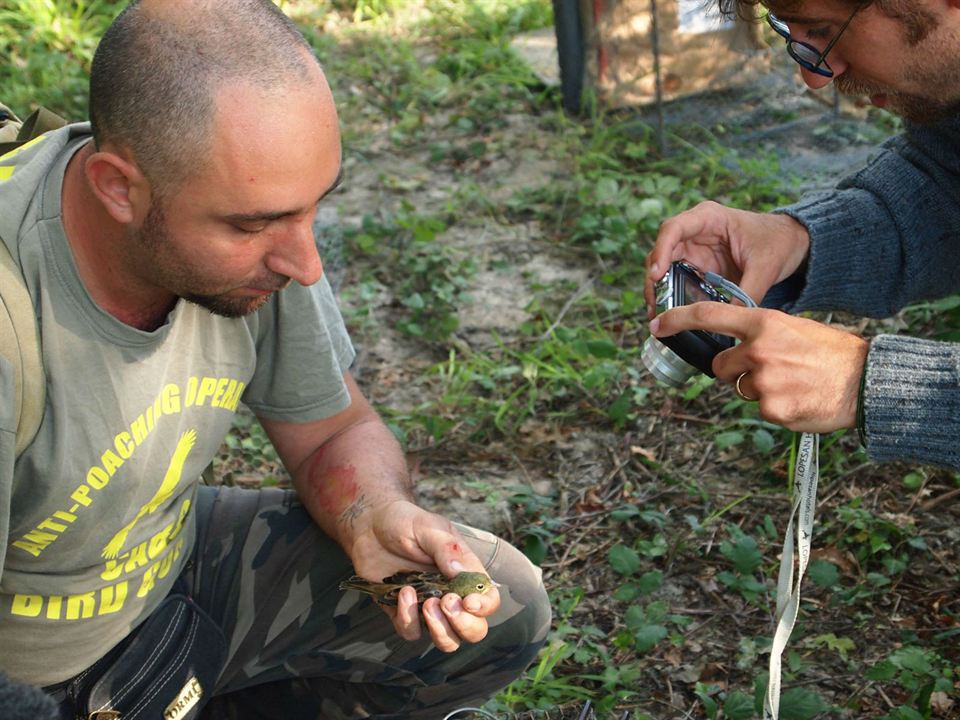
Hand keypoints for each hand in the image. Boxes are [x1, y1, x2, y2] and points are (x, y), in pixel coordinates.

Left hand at [346, 500, 500, 651]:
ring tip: (427, 603)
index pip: (488, 600)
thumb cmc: (404, 522)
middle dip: (465, 625)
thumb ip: (446, 548)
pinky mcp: (402, 613)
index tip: (467, 601)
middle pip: (474, 630)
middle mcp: (450, 594)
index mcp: (464, 573)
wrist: (369, 526)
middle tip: (446, 603)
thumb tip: (460, 573)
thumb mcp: (429, 527)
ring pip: (447, 641)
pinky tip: (403, 592)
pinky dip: (409, 619)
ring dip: (440, 631)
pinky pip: (412, 632)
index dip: (484, 607)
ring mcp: (427, 607)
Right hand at [645, 201, 811, 317]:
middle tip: (654, 306)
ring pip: (663, 268)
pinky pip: (676, 280)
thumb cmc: (778, 242)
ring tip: (658, 315)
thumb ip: (748, 292)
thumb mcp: (766, 267)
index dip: (661, 251)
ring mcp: (694, 250)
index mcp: (709, 218)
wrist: (791, 244)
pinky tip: (670, 314)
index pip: (673, 229)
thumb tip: (731, 320)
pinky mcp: (697, 267)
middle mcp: (694, 232)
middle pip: (661, 251)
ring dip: (658, 290)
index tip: (657, 276)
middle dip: (654, 279)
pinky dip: (670, 296)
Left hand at [651, 303, 868, 432]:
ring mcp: (763, 381)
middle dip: (735, 369)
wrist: (865, 381)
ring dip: (758, 389)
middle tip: (770, 369)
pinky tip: (798, 399)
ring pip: (740, 389)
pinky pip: (759, 409)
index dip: (677, 319)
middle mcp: (758, 350)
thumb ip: (759, 334)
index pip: (709, 315)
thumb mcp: (793, 328)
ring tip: (792, 383)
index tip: (656, 324)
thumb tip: (731, 348)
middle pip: (720, 365)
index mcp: (764, 323)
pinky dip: (775, 408)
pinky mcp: (771, 409)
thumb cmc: (830, 353)